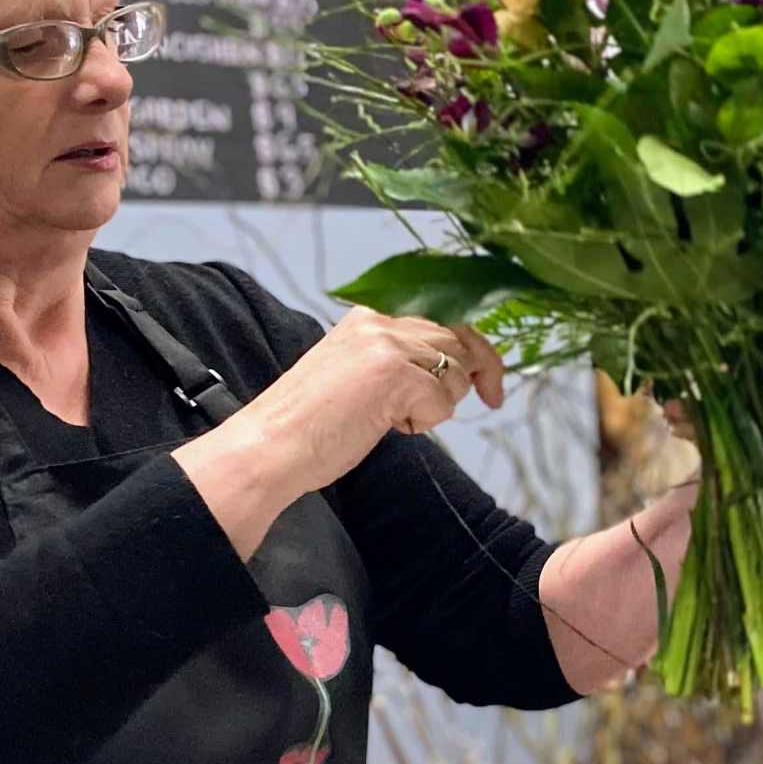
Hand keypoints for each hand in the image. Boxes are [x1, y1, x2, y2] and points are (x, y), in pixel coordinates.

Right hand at [175, 308, 504, 558]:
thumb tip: (453, 366)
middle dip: (478, 374)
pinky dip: (424, 421)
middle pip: (461, 339)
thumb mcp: (358, 373)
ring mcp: (386, 345)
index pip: (445, 317)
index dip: (476, 347)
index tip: (490, 379)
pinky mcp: (392, 374)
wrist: (270, 446)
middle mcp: (379, 321)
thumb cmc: (309, 423)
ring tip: (396, 418)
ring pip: (455, 370)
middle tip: (491, 399)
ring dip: (440, 403)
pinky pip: (441, 400)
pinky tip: (389, 425)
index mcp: (368, 317)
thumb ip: (399, 359)